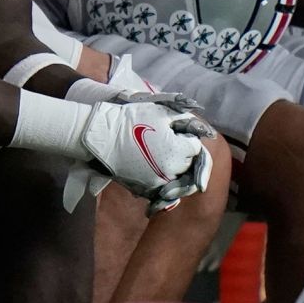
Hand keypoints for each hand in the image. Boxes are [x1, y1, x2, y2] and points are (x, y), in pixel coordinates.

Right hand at [76, 100, 212, 214]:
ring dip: (172, 166)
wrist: (103, 136)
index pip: (195, 147)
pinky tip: (149, 166)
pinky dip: (159, 178)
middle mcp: (172, 171)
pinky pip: (161, 186)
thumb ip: (185, 120)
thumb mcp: (162, 112)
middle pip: (187, 164)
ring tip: (157, 153)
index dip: (186, 138)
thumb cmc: (132, 120)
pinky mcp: (145, 189)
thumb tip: (201, 129)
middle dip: (181, 153)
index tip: (175, 132)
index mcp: (179, 151)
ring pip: (175, 176)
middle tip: (166, 141)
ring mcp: (158, 183)